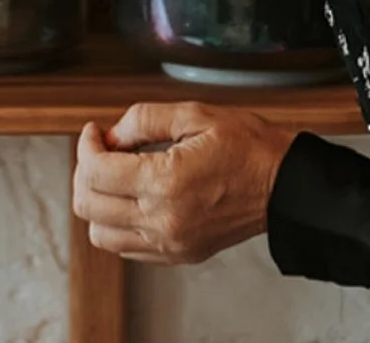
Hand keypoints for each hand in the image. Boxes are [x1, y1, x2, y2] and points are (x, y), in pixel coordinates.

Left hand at [72, 102, 295, 264]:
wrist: (283, 186)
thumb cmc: (247, 146)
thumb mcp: (194, 114)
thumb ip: (144, 119)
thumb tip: (111, 133)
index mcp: (166, 182)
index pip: (96, 172)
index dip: (86, 145)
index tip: (94, 131)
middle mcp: (163, 220)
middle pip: (89, 205)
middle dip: (85, 171)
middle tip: (101, 149)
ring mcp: (169, 243)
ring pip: (100, 234)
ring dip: (97, 201)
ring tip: (115, 174)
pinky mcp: (177, 255)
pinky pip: (125, 248)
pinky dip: (116, 223)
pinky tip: (133, 196)